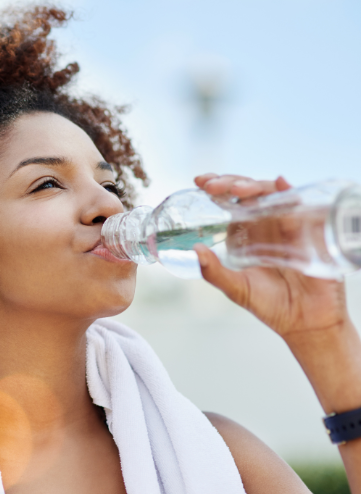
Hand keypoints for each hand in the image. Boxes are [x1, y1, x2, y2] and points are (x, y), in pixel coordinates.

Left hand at [192, 173, 350, 339]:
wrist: (306, 322)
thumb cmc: (270, 305)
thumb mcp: (236, 288)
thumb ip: (214, 272)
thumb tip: (195, 250)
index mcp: (245, 233)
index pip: (230, 202)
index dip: (217, 187)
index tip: (200, 181)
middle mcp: (265, 224)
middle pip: (248, 192)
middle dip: (230, 182)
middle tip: (213, 185)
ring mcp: (287, 224)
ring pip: (271, 193)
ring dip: (254, 186)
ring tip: (238, 191)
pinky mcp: (308, 230)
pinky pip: (300, 205)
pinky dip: (289, 192)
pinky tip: (280, 184)